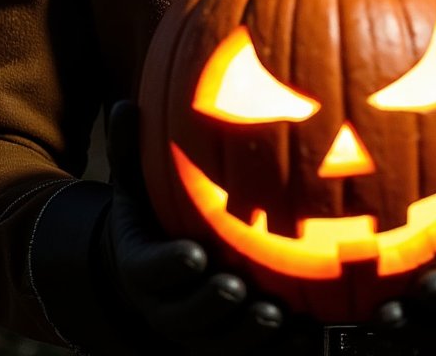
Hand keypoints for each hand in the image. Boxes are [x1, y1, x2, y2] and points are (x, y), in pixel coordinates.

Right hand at [98, 100, 288, 354]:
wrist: (152, 281)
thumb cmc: (151, 220)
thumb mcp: (132, 185)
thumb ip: (129, 150)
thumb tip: (122, 104)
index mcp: (144, 268)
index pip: (151, 271)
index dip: (170, 266)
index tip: (194, 254)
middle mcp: (169, 309)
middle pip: (187, 319)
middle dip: (213, 307)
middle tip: (238, 288)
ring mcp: (202, 334)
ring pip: (223, 346)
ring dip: (251, 336)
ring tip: (278, 316)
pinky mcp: (232, 346)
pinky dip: (283, 349)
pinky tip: (313, 333)